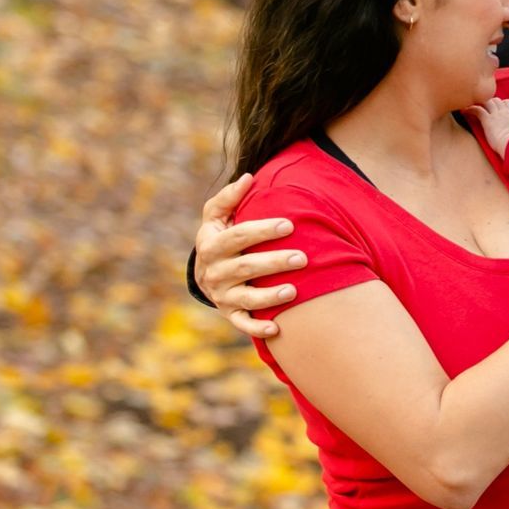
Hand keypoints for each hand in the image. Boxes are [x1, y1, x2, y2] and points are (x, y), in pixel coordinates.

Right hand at [194, 174, 305, 339]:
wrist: (205, 272)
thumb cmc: (220, 236)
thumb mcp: (215, 215)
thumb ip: (229, 197)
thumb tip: (248, 178)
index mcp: (211, 245)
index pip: (238, 236)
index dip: (263, 230)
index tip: (289, 225)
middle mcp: (215, 272)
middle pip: (246, 267)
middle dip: (274, 263)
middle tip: (302, 258)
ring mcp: (222, 295)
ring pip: (246, 299)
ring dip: (270, 297)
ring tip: (294, 291)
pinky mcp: (229, 314)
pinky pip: (243, 324)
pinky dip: (258, 330)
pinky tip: (278, 329)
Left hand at [464, 96, 508, 156]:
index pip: (506, 102)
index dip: (501, 104)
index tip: (497, 109)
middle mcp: (504, 111)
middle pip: (495, 100)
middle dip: (489, 103)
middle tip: (482, 109)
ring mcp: (495, 114)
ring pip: (486, 102)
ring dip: (479, 103)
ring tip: (471, 106)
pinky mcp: (487, 120)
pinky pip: (477, 110)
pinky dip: (470, 109)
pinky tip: (464, 111)